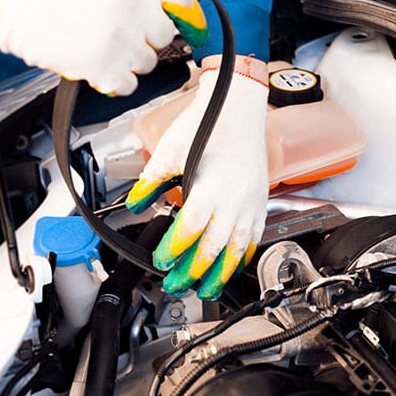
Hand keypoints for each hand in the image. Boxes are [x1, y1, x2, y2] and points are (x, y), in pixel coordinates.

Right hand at [0, 0, 207, 95]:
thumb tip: (174, 11)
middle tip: (122, 32)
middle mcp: (133, 5)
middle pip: (165, 35)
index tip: (192, 31)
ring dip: (131, 59)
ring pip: (148, 62)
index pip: (183, 0)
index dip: (189, 18)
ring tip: (104, 44)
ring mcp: (119, 38)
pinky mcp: (102, 65)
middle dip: (147, 36)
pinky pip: (129, 84)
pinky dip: (117, 79)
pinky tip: (100, 63)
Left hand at [126, 56, 269, 297]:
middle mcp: (234, 199)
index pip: (191, 230)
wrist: (239, 105)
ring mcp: (251, 202)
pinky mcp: (259, 201)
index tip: (161, 260)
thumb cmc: (207, 122)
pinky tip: (232, 267)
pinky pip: (253, 238)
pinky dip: (242, 256)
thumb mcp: (169, 151)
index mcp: (210, 186)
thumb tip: (136, 202)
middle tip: (176, 284)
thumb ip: (151, 181)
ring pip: (238, 249)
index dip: (174, 250)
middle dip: (193, 272)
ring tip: (207, 289)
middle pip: (214, 248)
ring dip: (221, 273)